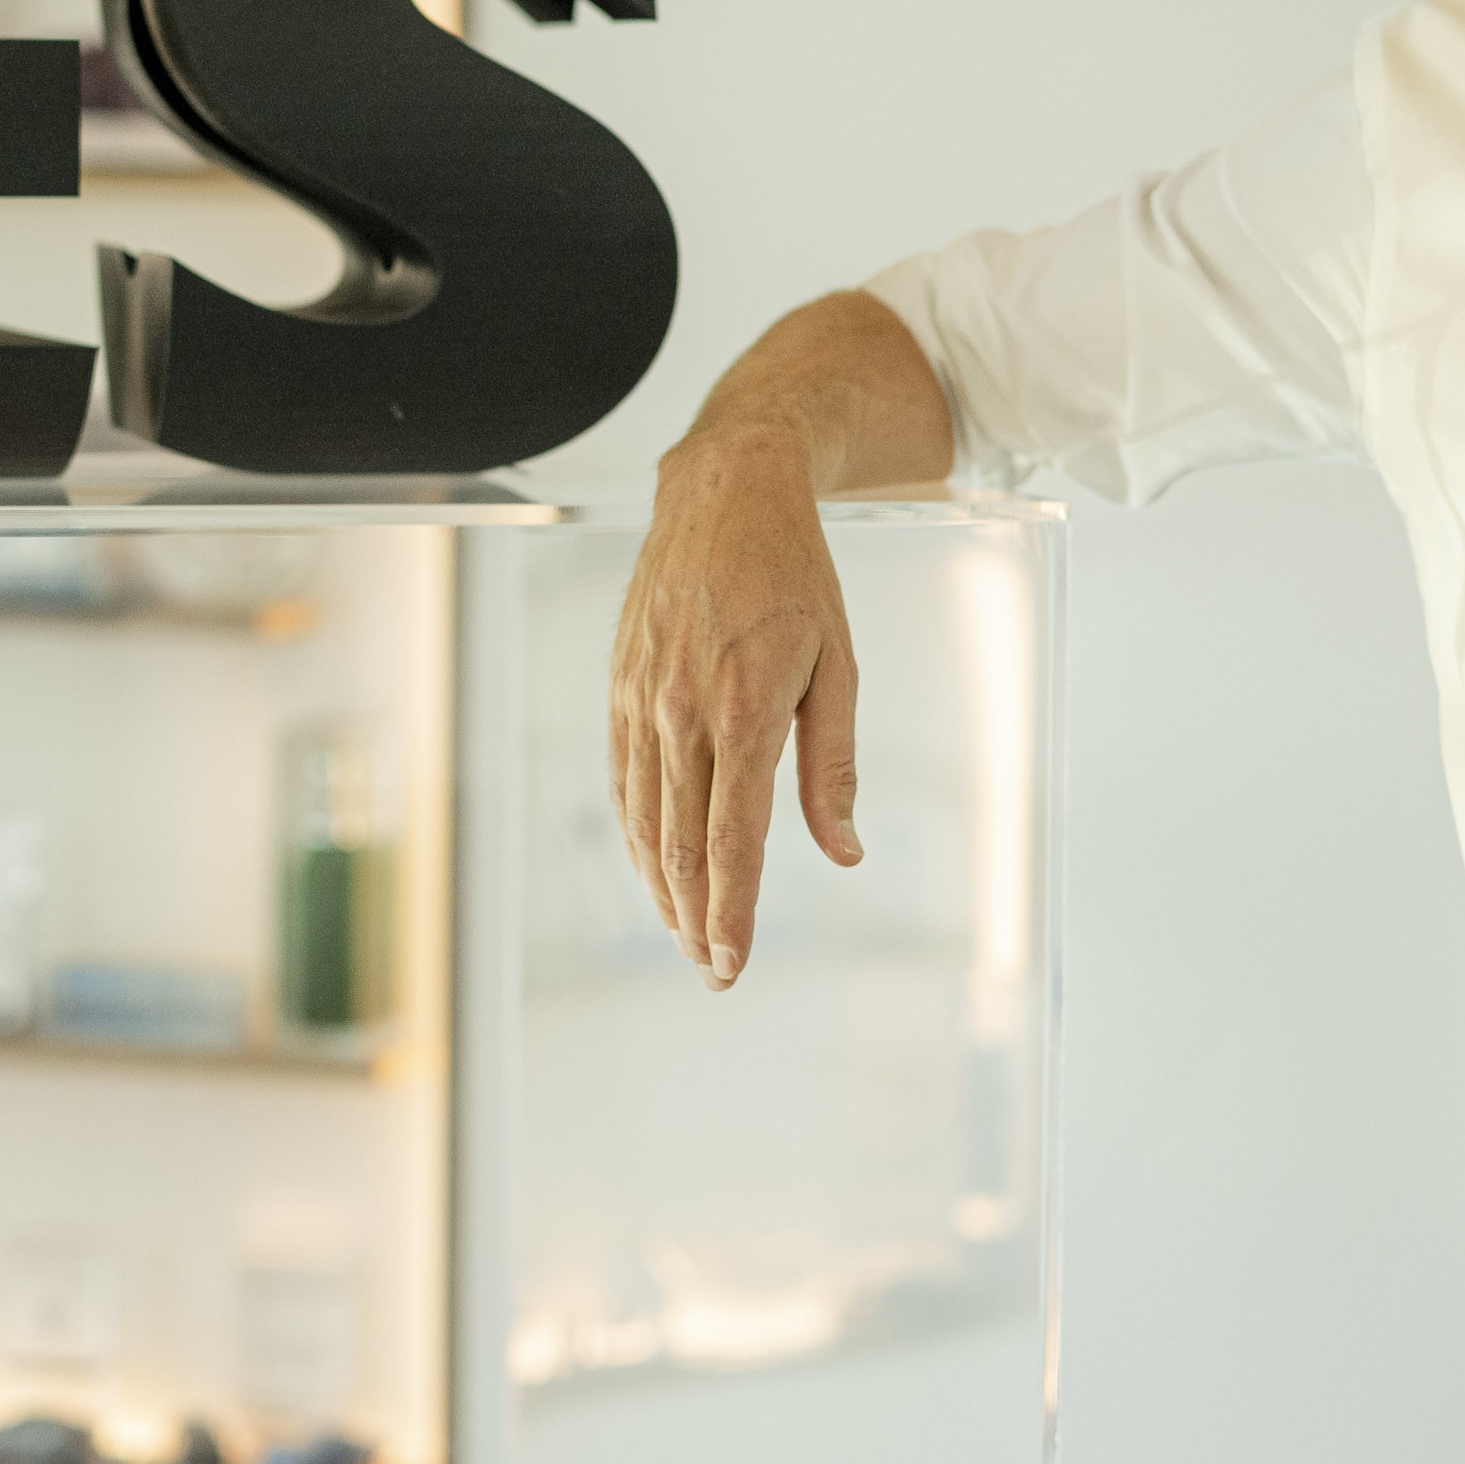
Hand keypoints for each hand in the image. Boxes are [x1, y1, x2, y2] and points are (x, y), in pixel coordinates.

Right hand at [607, 430, 863, 985]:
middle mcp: (682, 713)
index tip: (733, 963)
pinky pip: (624, 780)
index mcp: (743, 711)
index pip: (731, 841)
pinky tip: (655, 867)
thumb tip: (843, 852)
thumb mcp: (837, 665)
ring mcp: (642, 700)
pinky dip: (637, 836)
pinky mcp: (621, 687)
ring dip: (663, 890)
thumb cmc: (796, 575)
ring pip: (644, 822)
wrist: (725, 491)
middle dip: (697, 921)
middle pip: (680, 847)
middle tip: (715, 972)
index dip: (732, 911)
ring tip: (687, 935)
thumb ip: (832, 766)